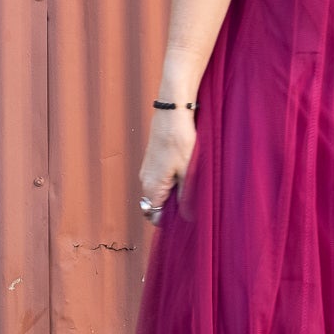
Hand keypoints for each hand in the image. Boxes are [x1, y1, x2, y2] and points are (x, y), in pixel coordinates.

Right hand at [138, 109, 197, 223]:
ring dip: (169, 194)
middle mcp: (145, 181)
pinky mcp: (150, 161)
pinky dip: (167, 182)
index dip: (168, 220)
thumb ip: (186, 197)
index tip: (184, 216)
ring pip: (155, 192)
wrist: (171, 113)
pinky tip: (182, 172)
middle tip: (188, 201)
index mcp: (152, 187)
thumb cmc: (180, 141)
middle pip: (153, 205)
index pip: (154, 216)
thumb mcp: (188, 172)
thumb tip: (186, 217)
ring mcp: (146, 170)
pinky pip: (156, 180)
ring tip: (187, 184)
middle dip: (169, 208)